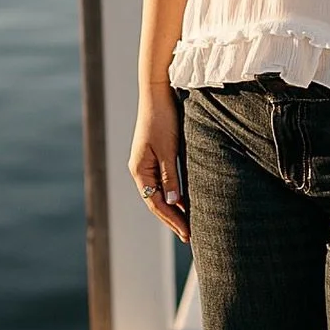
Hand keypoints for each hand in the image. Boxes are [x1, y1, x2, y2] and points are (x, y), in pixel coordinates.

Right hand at [128, 89, 189, 243]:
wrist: (158, 93)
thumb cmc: (162, 119)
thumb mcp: (168, 149)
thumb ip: (171, 176)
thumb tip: (174, 203)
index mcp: (139, 170)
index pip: (155, 202)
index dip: (171, 219)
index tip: (187, 233)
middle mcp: (141, 169)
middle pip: (156, 201)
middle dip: (173, 219)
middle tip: (190, 237)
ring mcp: (147, 163)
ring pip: (161, 193)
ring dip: (174, 208)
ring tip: (189, 224)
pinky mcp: (157, 155)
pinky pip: (165, 181)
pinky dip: (176, 193)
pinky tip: (186, 201)